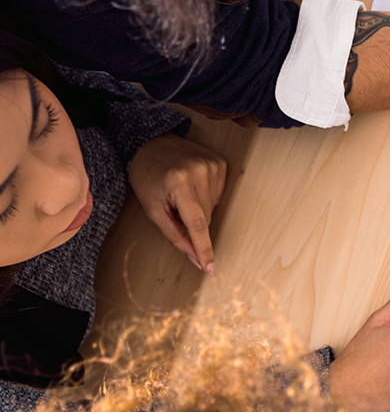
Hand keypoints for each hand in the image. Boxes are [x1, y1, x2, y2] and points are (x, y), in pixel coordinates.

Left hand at [126, 133, 226, 274]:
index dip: (204, 248)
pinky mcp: (221, 163)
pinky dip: (205, 197)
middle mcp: (200, 171)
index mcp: (178, 182)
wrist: (151, 143)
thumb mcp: (152, 208)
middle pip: (206, 218)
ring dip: (198, 209)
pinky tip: (192, 185)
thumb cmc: (147, 176)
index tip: (210, 268)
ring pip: (213, 208)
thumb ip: (174, 235)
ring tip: (181, 193)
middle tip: (173, 207)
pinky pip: (218, 194)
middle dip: (191, 222)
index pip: (197, 223)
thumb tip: (195, 258)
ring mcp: (213, 165)